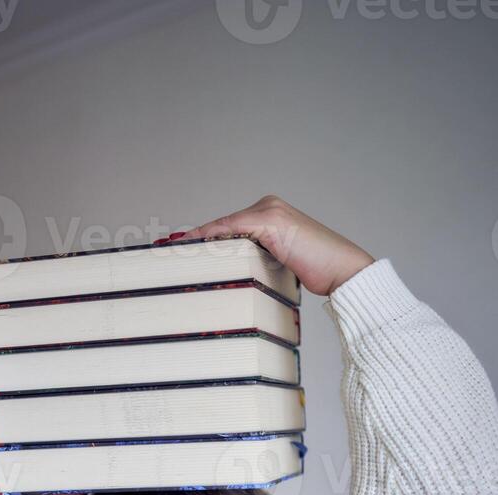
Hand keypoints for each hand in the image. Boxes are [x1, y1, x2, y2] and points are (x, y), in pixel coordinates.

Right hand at [0, 404, 85, 494]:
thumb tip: (82, 490)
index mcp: (19, 482)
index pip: (35, 456)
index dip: (47, 442)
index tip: (65, 426)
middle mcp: (3, 472)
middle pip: (17, 442)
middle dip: (31, 424)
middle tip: (49, 402)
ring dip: (8, 417)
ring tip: (22, 396)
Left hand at [176, 194, 374, 296]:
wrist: (343, 271)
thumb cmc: (317, 274)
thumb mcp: (278, 267)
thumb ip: (256, 263)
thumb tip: (229, 277)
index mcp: (269, 214)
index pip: (227, 229)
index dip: (200, 239)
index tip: (174, 248)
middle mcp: (267, 206)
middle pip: (220, 227)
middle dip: (192, 240)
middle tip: (161, 250)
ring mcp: (268, 211)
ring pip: (222, 227)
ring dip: (196, 241)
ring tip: (168, 250)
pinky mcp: (270, 221)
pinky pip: (230, 229)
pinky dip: (208, 237)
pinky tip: (189, 247)